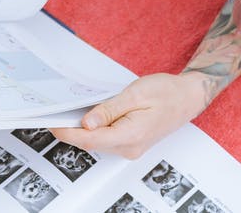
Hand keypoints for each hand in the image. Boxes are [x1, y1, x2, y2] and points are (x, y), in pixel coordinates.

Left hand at [49, 73, 208, 158]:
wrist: (188, 97)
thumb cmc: (167, 93)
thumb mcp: (135, 94)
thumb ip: (109, 110)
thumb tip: (86, 123)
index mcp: (131, 135)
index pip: (90, 139)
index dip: (67, 132)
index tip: (52, 122)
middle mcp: (130, 147)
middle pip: (91, 142)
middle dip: (73, 128)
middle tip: (59, 110)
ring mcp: (131, 148)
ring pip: (98, 141)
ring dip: (85, 128)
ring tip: (78, 108)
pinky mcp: (130, 144)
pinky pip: (107, 139)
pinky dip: (96, 128)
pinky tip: (94, 115)